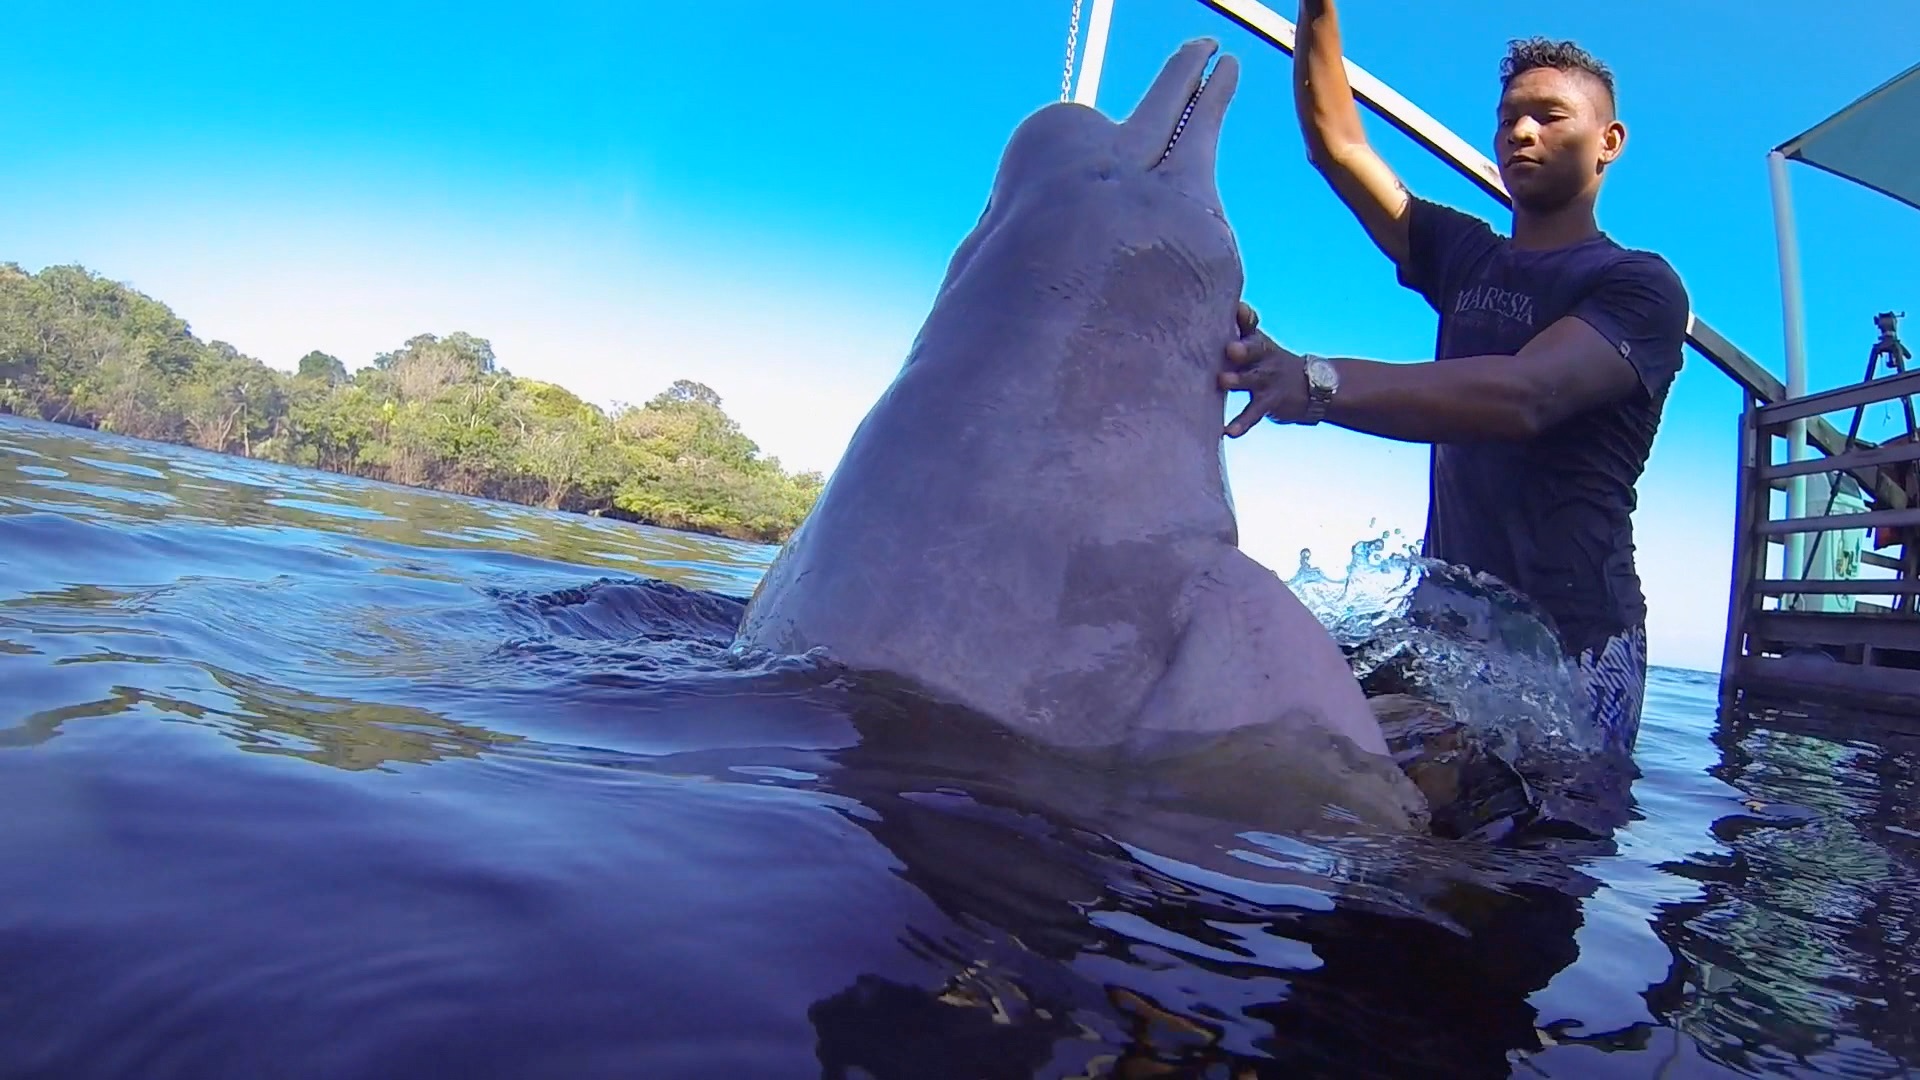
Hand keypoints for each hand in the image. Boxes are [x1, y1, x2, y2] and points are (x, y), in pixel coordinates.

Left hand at [1218, 301, 1306, 436]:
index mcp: (1257, 341)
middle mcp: (1263, 358)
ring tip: (1223, 380)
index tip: (1239, 309)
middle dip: (1243, 348)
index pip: (1251, 325)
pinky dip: (1241, 424)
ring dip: (1237, 380)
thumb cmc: (1272, 363)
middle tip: (1231, 347)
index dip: (1245, 316)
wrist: (1314, 386)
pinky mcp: (1269, 402)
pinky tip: (1228, 432)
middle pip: (1254, 350)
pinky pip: (1253, 413)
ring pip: (1251, 380)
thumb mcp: (1261, 344)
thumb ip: (1243, 327)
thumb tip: (1231, 306)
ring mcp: (1267, 380)